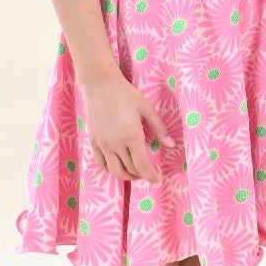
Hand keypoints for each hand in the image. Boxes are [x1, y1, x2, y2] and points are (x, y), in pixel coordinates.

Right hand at [82, 68, 175, 182]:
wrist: (101, 86)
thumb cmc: (127, 95)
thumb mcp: (147, 109)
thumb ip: (159, 129)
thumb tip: (171, 145)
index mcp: (132, 136)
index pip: (142, 165)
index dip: (150, 175)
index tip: (157, 180)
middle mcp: (116, 144)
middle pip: (129, 169)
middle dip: (140, 175)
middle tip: (148, 174)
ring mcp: (103, 144)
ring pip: (114, 170)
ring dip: (126, 176)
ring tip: (135, 174)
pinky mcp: (94, 141)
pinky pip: (101, 163)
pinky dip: (110, 169)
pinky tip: (118, 166)